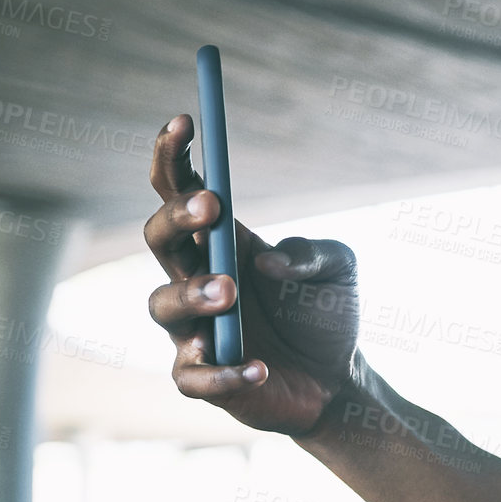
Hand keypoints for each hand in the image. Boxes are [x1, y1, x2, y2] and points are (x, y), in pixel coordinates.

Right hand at [144, 113, 361, 435]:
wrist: (339, 380)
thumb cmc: (326, 313)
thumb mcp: (340, 270)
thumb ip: (312, 253)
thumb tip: (267, 261)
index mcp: (222, 243)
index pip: (179, 189)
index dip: (174, 154)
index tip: (185, 121)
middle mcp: (196, 279)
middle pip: (160, 239)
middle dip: (178, 219)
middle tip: (212, 208)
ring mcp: (193, 330)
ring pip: (161, 304)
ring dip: (193, 293)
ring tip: (232, 292)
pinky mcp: (203, 379)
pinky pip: (193, 377)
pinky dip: (223, 372)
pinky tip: (259, 367)